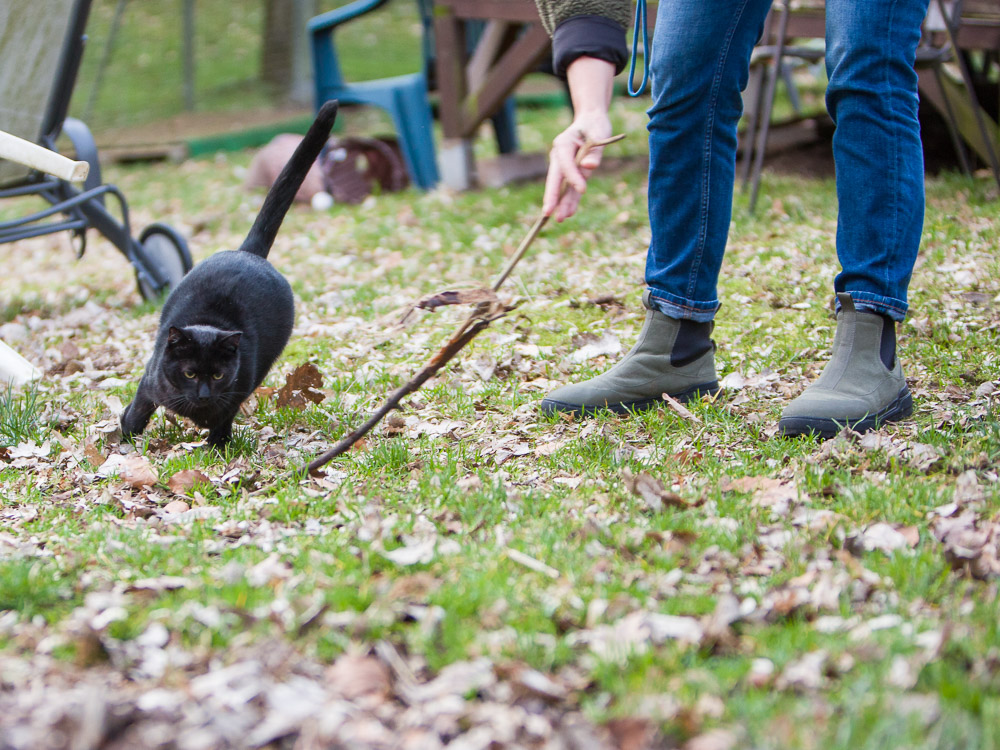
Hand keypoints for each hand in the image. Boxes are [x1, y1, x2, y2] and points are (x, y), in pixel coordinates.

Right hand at [541, 57, 615, 221]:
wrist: (591, 121)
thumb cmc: (595, 126)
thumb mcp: (599, 134)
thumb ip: (594, 152)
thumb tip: (589, 167)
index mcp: (563, 143)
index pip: (565, 164)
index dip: (572, 177)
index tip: (583, 190)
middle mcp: (559, 156)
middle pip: (555, 179)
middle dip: (552, 196)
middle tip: (548, 213)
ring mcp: (563, 166)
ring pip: (562, 187)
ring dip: (561, 203)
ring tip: (560, 219)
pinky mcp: (571, 173)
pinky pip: (570, 188)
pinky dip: (570, 200)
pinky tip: (569, 212)